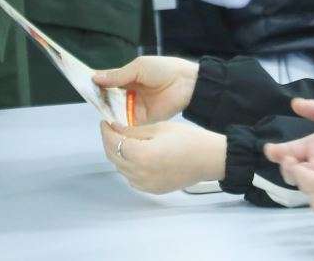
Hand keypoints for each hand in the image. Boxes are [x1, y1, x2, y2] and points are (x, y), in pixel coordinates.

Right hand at [92, 56, 198, 122]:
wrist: (187, 84)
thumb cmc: (165, 69)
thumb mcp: (139, 67)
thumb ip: (118, 75)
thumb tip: (95, 77)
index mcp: (127, 77)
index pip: (107, 81)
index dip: (95, 83)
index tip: (81, 83)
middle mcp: (128, 93)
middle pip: (108, 97)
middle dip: (99, 98)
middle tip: (87, 97)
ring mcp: (133, 106)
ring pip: (114, 110)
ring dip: (106, 110)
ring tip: (97, 108)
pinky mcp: (140, 119)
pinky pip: (125, 122)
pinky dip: (117, 122)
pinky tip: (109, 121)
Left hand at [100, 119, 225, 193]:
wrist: (208, 159)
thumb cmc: (189, 140)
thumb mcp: (159, 128)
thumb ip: (134, 130)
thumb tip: (116, 127)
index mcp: (141, 155)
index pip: (113, 142)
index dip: (106, 131)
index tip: (105, 122)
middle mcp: (139, 173)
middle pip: (113, 157)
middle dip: (109, 142)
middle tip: (111, 130)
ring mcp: (145, 184)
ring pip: (121, 168)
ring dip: (118, 154)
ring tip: (123, 140)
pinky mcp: (151, 189)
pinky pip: (131, 178)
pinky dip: (128, 167)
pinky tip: (135, 156)